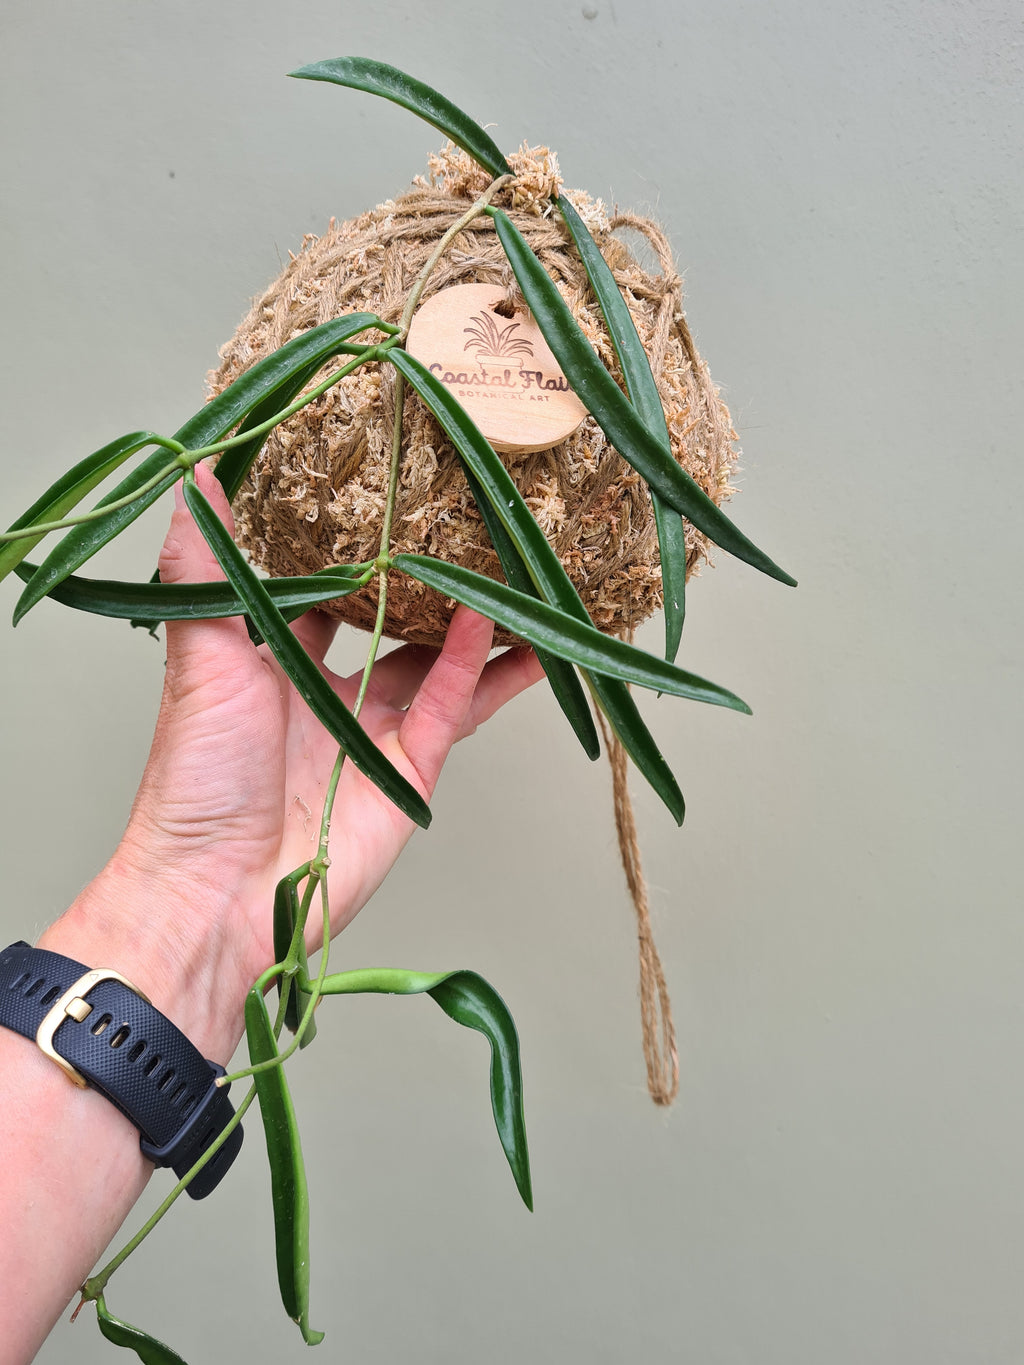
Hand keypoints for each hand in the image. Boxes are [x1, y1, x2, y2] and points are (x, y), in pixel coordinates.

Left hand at [44, 462, 542, 1059]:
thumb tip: (190, 471)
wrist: (218, 890)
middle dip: (428, 580)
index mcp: (273, 662)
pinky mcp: (411, 770)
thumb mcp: (198, 649)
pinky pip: (454, 707)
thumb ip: (202, 562)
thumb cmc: (196, 774)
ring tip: (516, 571)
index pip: (320, 588)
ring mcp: (374, 732)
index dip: (349, 545)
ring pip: (438, 663)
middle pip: (391, 623)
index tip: (383, 491)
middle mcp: (328, 692)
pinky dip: (480, 665)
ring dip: (476, 622)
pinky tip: (506, 622)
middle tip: (467, 523)